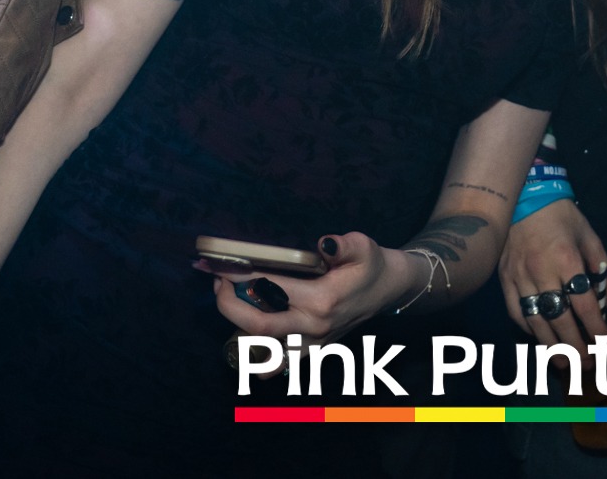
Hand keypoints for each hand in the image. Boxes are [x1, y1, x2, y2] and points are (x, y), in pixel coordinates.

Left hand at [209, 232, 417, 345]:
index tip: (223, 265)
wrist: (389, 288)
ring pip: (263, 349)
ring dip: (239, 328)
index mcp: (322, 300)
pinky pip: (280, 364)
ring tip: (228, 302)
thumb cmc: (371, 264)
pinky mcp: (314, 349)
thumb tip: (323, 243)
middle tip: (218, 282)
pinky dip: (260, 359)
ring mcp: (313, 343)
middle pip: (258, 327)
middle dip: (228, 304)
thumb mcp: (362, 246)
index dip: (242, 277)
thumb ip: (342, 245)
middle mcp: (313, 326)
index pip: (271, 289)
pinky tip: (245, 343)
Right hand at [499, 199, 606, 349]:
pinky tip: (540, 339)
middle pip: (560, 318)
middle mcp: (542, 271)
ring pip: (535, 320)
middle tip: (587, 364)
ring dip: (551, 346)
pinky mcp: (504, 278)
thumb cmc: (563, 217)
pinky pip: (516, 311)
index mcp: (567, 259)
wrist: (525, 197)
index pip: (584, 303)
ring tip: (564, 364)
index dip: (596, 327)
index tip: (606, 343)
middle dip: (575, 346)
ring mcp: (519, 277)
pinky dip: (529, 329)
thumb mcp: (591, 237)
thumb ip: (603, 271)